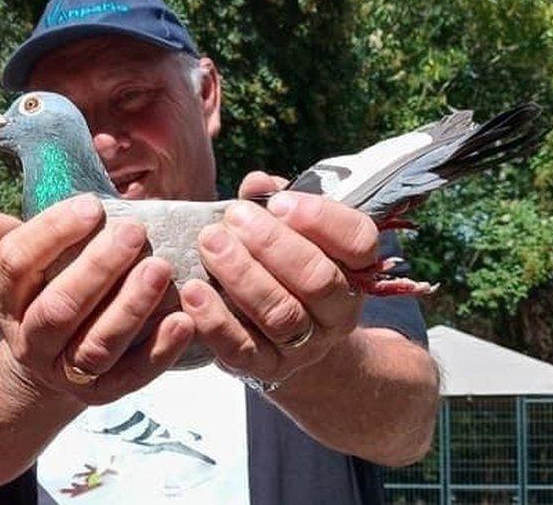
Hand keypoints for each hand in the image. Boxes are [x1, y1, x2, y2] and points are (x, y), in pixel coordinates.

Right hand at [0, 194, 192, 404]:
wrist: (48, 369)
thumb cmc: (46, 297)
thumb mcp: (26, 274)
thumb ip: (15, 243)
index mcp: (4, 302)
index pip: (16, 264)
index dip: (51, 232)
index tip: (93, 205)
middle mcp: (29, 341)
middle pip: (58, 308)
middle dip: (98, 268)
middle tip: (135, 232)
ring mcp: (64, 372)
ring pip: (96, 345)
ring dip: (130, 307)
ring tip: (161, 268)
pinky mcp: (101, 394)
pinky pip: (132, 374)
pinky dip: (160, 349)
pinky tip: (184, 320)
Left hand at [180, 171, 377, 384]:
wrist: (287, 340)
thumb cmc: (284, 268)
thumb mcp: (289, 232)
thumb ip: (274, 204)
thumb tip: (256, 183)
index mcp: (355, 269)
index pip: (358, 241)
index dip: (320, 219)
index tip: (278, 202)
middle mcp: (338, 311)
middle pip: (317, 279)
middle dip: (272, 244)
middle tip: (234, 217)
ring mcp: (307, 345)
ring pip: (280, 313)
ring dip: (242, 275)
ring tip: (210, 242)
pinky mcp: (267, 368)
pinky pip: (242, 349)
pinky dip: (215, 320)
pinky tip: (193, 291)